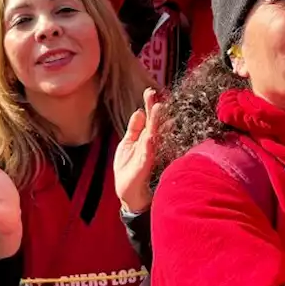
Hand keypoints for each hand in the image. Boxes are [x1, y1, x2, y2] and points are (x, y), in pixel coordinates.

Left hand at [114, 88, 162, 213]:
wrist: (129, 194)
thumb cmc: (129, 169)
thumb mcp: (127, 145)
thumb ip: (134, 129)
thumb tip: (139, 111)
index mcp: (145, 137)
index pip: (149, 118)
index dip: (149, 105)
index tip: (150, 91)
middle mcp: (150, 144)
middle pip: (154, 124)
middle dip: (155, 110)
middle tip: (157, 96)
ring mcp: (149, 155)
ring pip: (155, 136)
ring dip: (157, 124)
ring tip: (158, 109)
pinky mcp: (145, 167)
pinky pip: (148, 154)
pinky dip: (149, 145)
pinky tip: (150, 136)